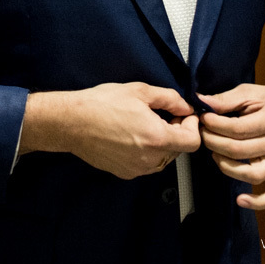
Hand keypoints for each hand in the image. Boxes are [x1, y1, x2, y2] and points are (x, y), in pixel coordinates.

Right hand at [20, 82, 200, 179]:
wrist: (71, 122)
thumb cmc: (102, 103)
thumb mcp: (139, 91)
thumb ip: (169, 98)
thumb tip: (186, 106)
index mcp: (157, 138)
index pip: (193, 142)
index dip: (192, 126)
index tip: (183, 115)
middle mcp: (150, 159)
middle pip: (178, 150)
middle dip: (176, 132)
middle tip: (162, 115)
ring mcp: (137, 169)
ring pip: (162, 158)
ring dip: (161, 143)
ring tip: (143, 125)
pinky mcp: (125, 172)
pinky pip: (146, 164)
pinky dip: (145, 152)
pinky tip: (130, 136)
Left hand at [197, 83, 264, 209]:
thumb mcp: (251, 92)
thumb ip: (226, 99)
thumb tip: (201, 102)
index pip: (238, 129)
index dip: (215, 125)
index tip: (203, 118)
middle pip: (240, 151)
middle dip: (213, 142)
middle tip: (203, 133)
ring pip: (253, 175)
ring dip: (226, 166)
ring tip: (215, 153)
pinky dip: (259, 202)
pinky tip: (241, 199)